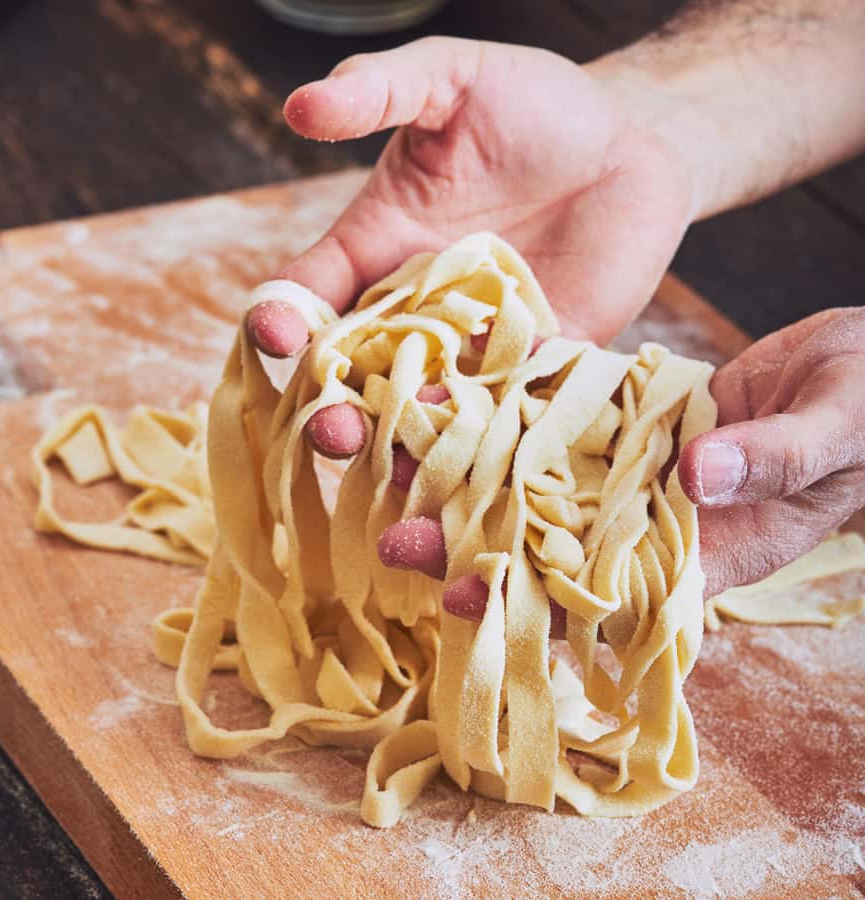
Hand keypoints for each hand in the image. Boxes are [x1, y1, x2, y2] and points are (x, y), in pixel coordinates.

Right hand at [248, 36, 695, 456]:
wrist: (629, 143)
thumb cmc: (533, 105)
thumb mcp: (450, 79)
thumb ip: (381, 90)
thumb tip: (299, 105)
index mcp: (375, 252)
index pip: (308, 297)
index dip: (282, 320)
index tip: (274, 336)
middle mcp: (416, 314)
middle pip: (355, 376)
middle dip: (336, 409)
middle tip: (333, 431)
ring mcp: (475, 348)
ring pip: (424, 411)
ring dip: (406, 443)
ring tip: (398, 465)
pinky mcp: (539, 367)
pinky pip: (507, 414)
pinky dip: (491, 442)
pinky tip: (479, 467)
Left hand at [383, 308, 864, 624]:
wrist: (862, 362)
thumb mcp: (843, 427)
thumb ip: (781, 458)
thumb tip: (701, 477)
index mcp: (709, 548)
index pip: (611, 596)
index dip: (537, 606)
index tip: (466, 601)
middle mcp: (653, 515)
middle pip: (553, 540)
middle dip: (475, 545)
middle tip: (397, 544)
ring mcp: (633, 462)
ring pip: (541, 474)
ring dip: (473, 471)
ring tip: (398, 463)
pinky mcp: (625, 411)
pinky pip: (561, 407)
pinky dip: (511, 399)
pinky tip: (456, 389)